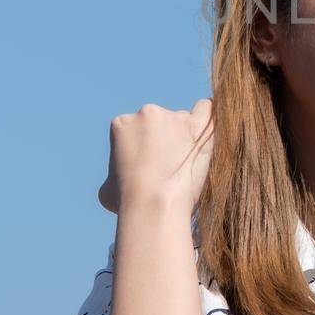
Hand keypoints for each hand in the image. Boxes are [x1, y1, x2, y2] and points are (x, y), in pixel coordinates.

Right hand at [97, 98, 214, 216]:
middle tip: (168, 168)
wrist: (153, 205)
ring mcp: (174, 117)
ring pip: (182, 120)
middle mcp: (147, 113)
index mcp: (122, 123)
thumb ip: (115, 173)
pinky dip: (208, 118)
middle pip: (160, 122)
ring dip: (184, 137)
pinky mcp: (198, 126)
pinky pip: (206, 109)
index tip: (147, 167)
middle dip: (164, 141)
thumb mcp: (107, 188)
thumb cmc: (127, 201)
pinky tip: (206, 134)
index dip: (142, 149)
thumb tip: (117, 181)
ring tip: (184, 167)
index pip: (136, 129)